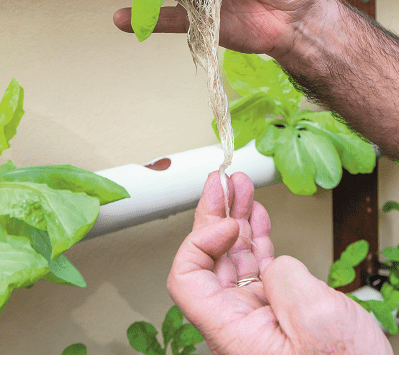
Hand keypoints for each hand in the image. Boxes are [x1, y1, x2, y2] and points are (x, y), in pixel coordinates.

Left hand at [167, 171, 392, 354]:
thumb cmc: (346, 368)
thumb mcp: (315, 319)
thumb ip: (284, 280)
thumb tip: (275, 264)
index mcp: (232, 331)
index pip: (188, 279)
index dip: (200, 243)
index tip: (226, 223)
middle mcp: (237, 321)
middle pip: (210, 259)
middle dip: (215, 215)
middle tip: (221, 183)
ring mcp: (257, 313)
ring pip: (235, 256)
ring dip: (236, 216)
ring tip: (239, 186)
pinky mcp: (279, 308)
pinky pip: (258, 264)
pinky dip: (257, 235)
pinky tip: (257, 214)